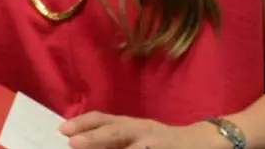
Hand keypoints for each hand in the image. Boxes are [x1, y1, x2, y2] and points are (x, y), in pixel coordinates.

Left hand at [60, 113, 228, 148]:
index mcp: (132, 125)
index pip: (104, 119)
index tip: (62, 130)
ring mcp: (156, 143)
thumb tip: (78, 142)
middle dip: (94, 137)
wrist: (203, 142)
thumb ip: (113, 139)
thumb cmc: (162, 142)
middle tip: (73, 143)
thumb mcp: (138, 135)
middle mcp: (142, 131)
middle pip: (116, 131)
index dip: (83, 123)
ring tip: (89, 148)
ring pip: (135, 148)